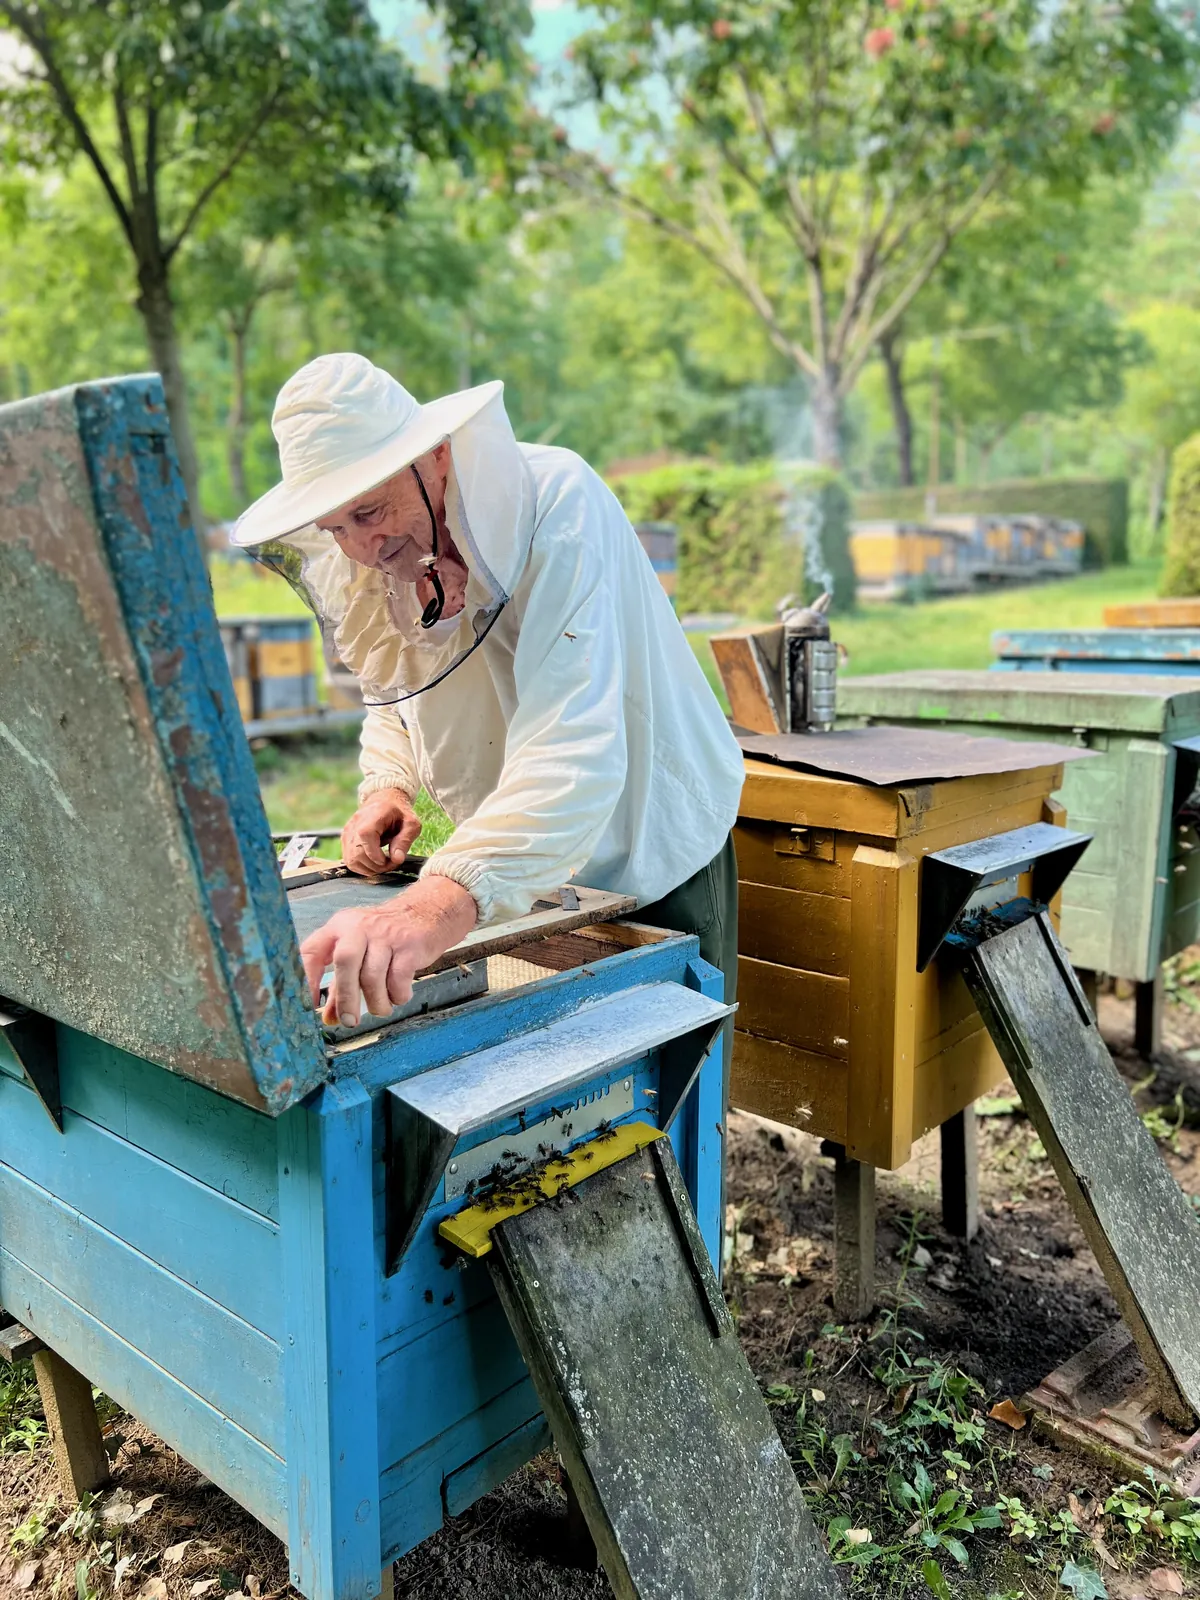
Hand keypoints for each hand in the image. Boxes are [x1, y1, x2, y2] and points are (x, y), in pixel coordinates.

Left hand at [300, 875, 477, 1027]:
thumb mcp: (359, 953)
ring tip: (380, 1009)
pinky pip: (399, 979)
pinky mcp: (409, 945)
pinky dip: (397, 996)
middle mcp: (359, 927)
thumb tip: (330, 1018)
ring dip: (376, 1002)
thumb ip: (341, 985)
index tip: (308, 1006)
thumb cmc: (385, 937)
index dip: (306, 980)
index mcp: (339, 927)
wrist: (428, 912)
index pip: (312, 950)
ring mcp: (385, 934)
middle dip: (346, 997)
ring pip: (373, 976)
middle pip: (345, 962)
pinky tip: (398, 995)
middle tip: (349, 1022)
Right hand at [341, 787, 421, 876]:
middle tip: (391, 864)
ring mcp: (347, 832)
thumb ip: (405, 840)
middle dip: (376, 866)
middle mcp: (355, 824)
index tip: (391, 861)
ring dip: (369, 869)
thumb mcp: (411, 823)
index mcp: (372, 816)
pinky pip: (349, 860)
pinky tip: (375, 863)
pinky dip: (362, 867)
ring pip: (351, 860)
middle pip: (357, 853)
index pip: (365, 837)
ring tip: (384, 864)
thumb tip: (397, 859)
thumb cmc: (399, 812)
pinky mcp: (345, 840)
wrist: (384, 801)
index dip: (376, 855)